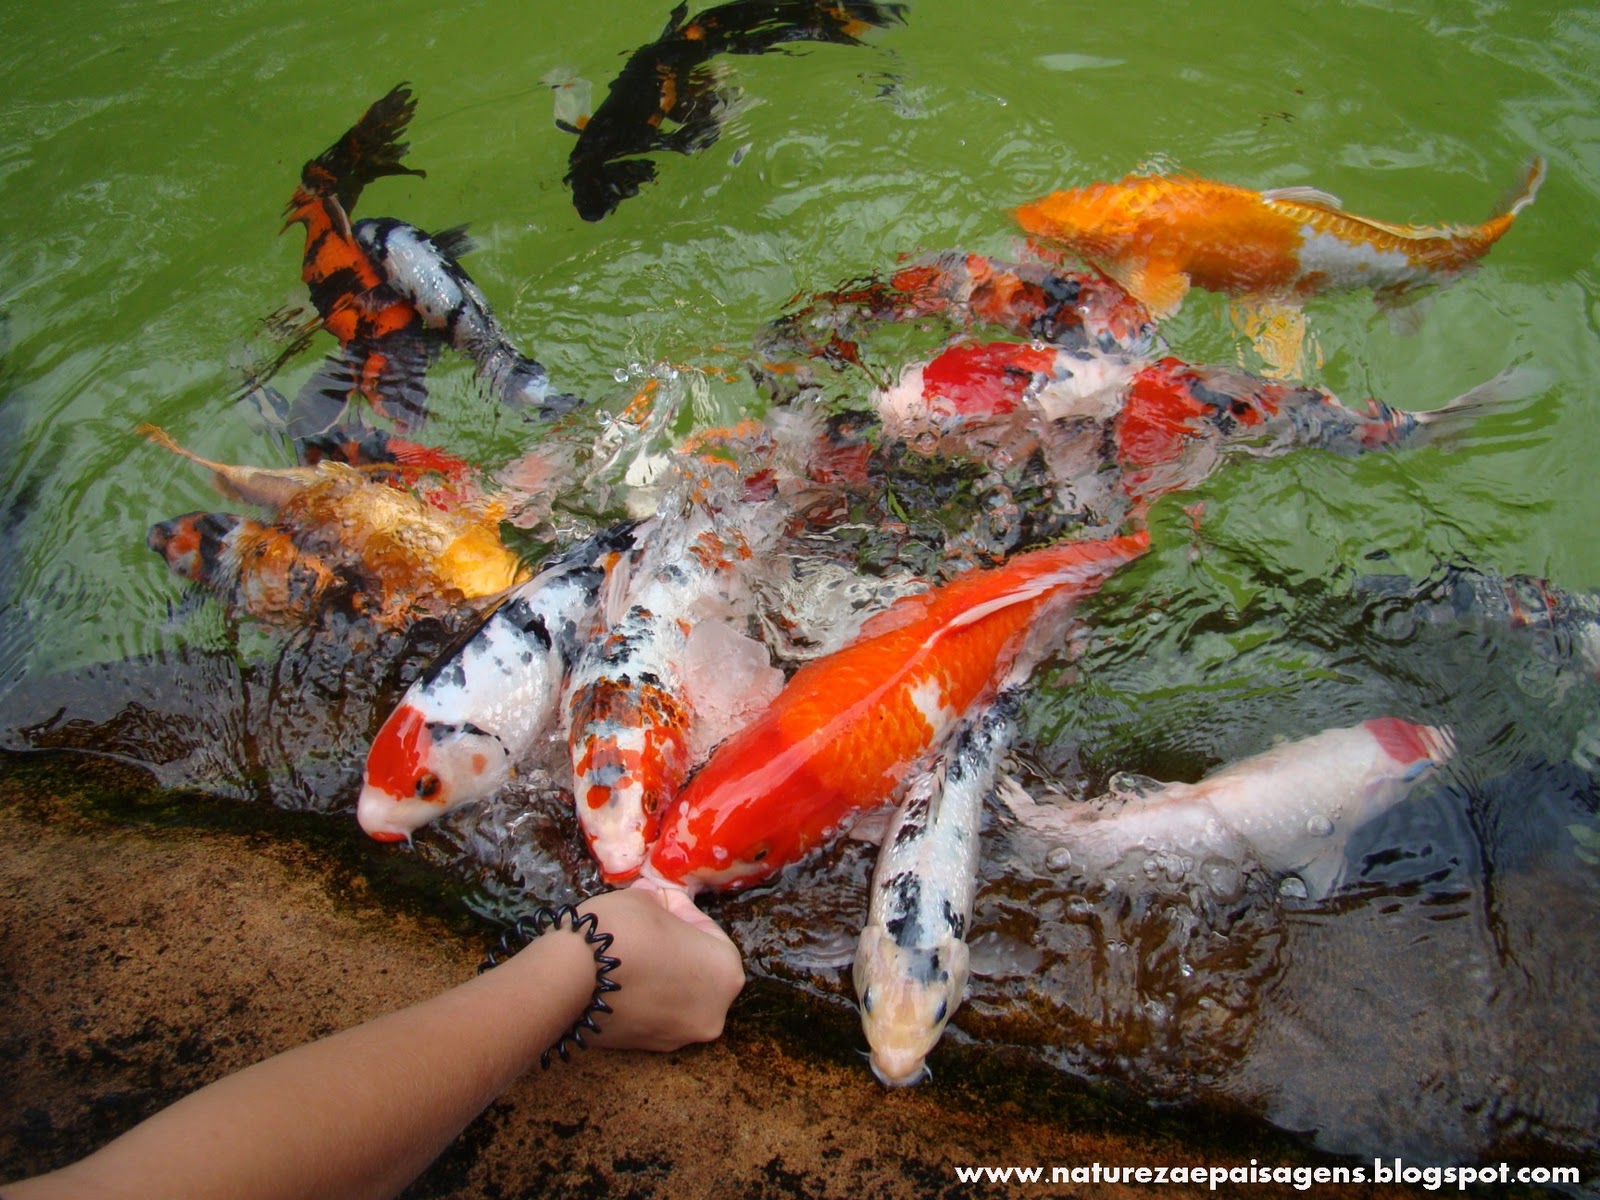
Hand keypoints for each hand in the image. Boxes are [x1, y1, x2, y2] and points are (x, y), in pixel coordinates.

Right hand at [557, 883, 744, 1050]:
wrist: (570, 978)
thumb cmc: (621, 931)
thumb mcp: (647, 900)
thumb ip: (662, 904)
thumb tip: (657, 901)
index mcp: (726, 974)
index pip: (710, 935)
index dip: (685, 914)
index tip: (664, 902)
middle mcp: (712, 1013)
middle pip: (696, 971)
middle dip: (675, 947)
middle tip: (649, 925)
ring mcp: (679, 1037)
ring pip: (675, 996)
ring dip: (660, 973)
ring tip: (632, 950)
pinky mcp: (646, 1050)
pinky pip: (652, 1014)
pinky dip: (643, 996)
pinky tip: (622, 975)